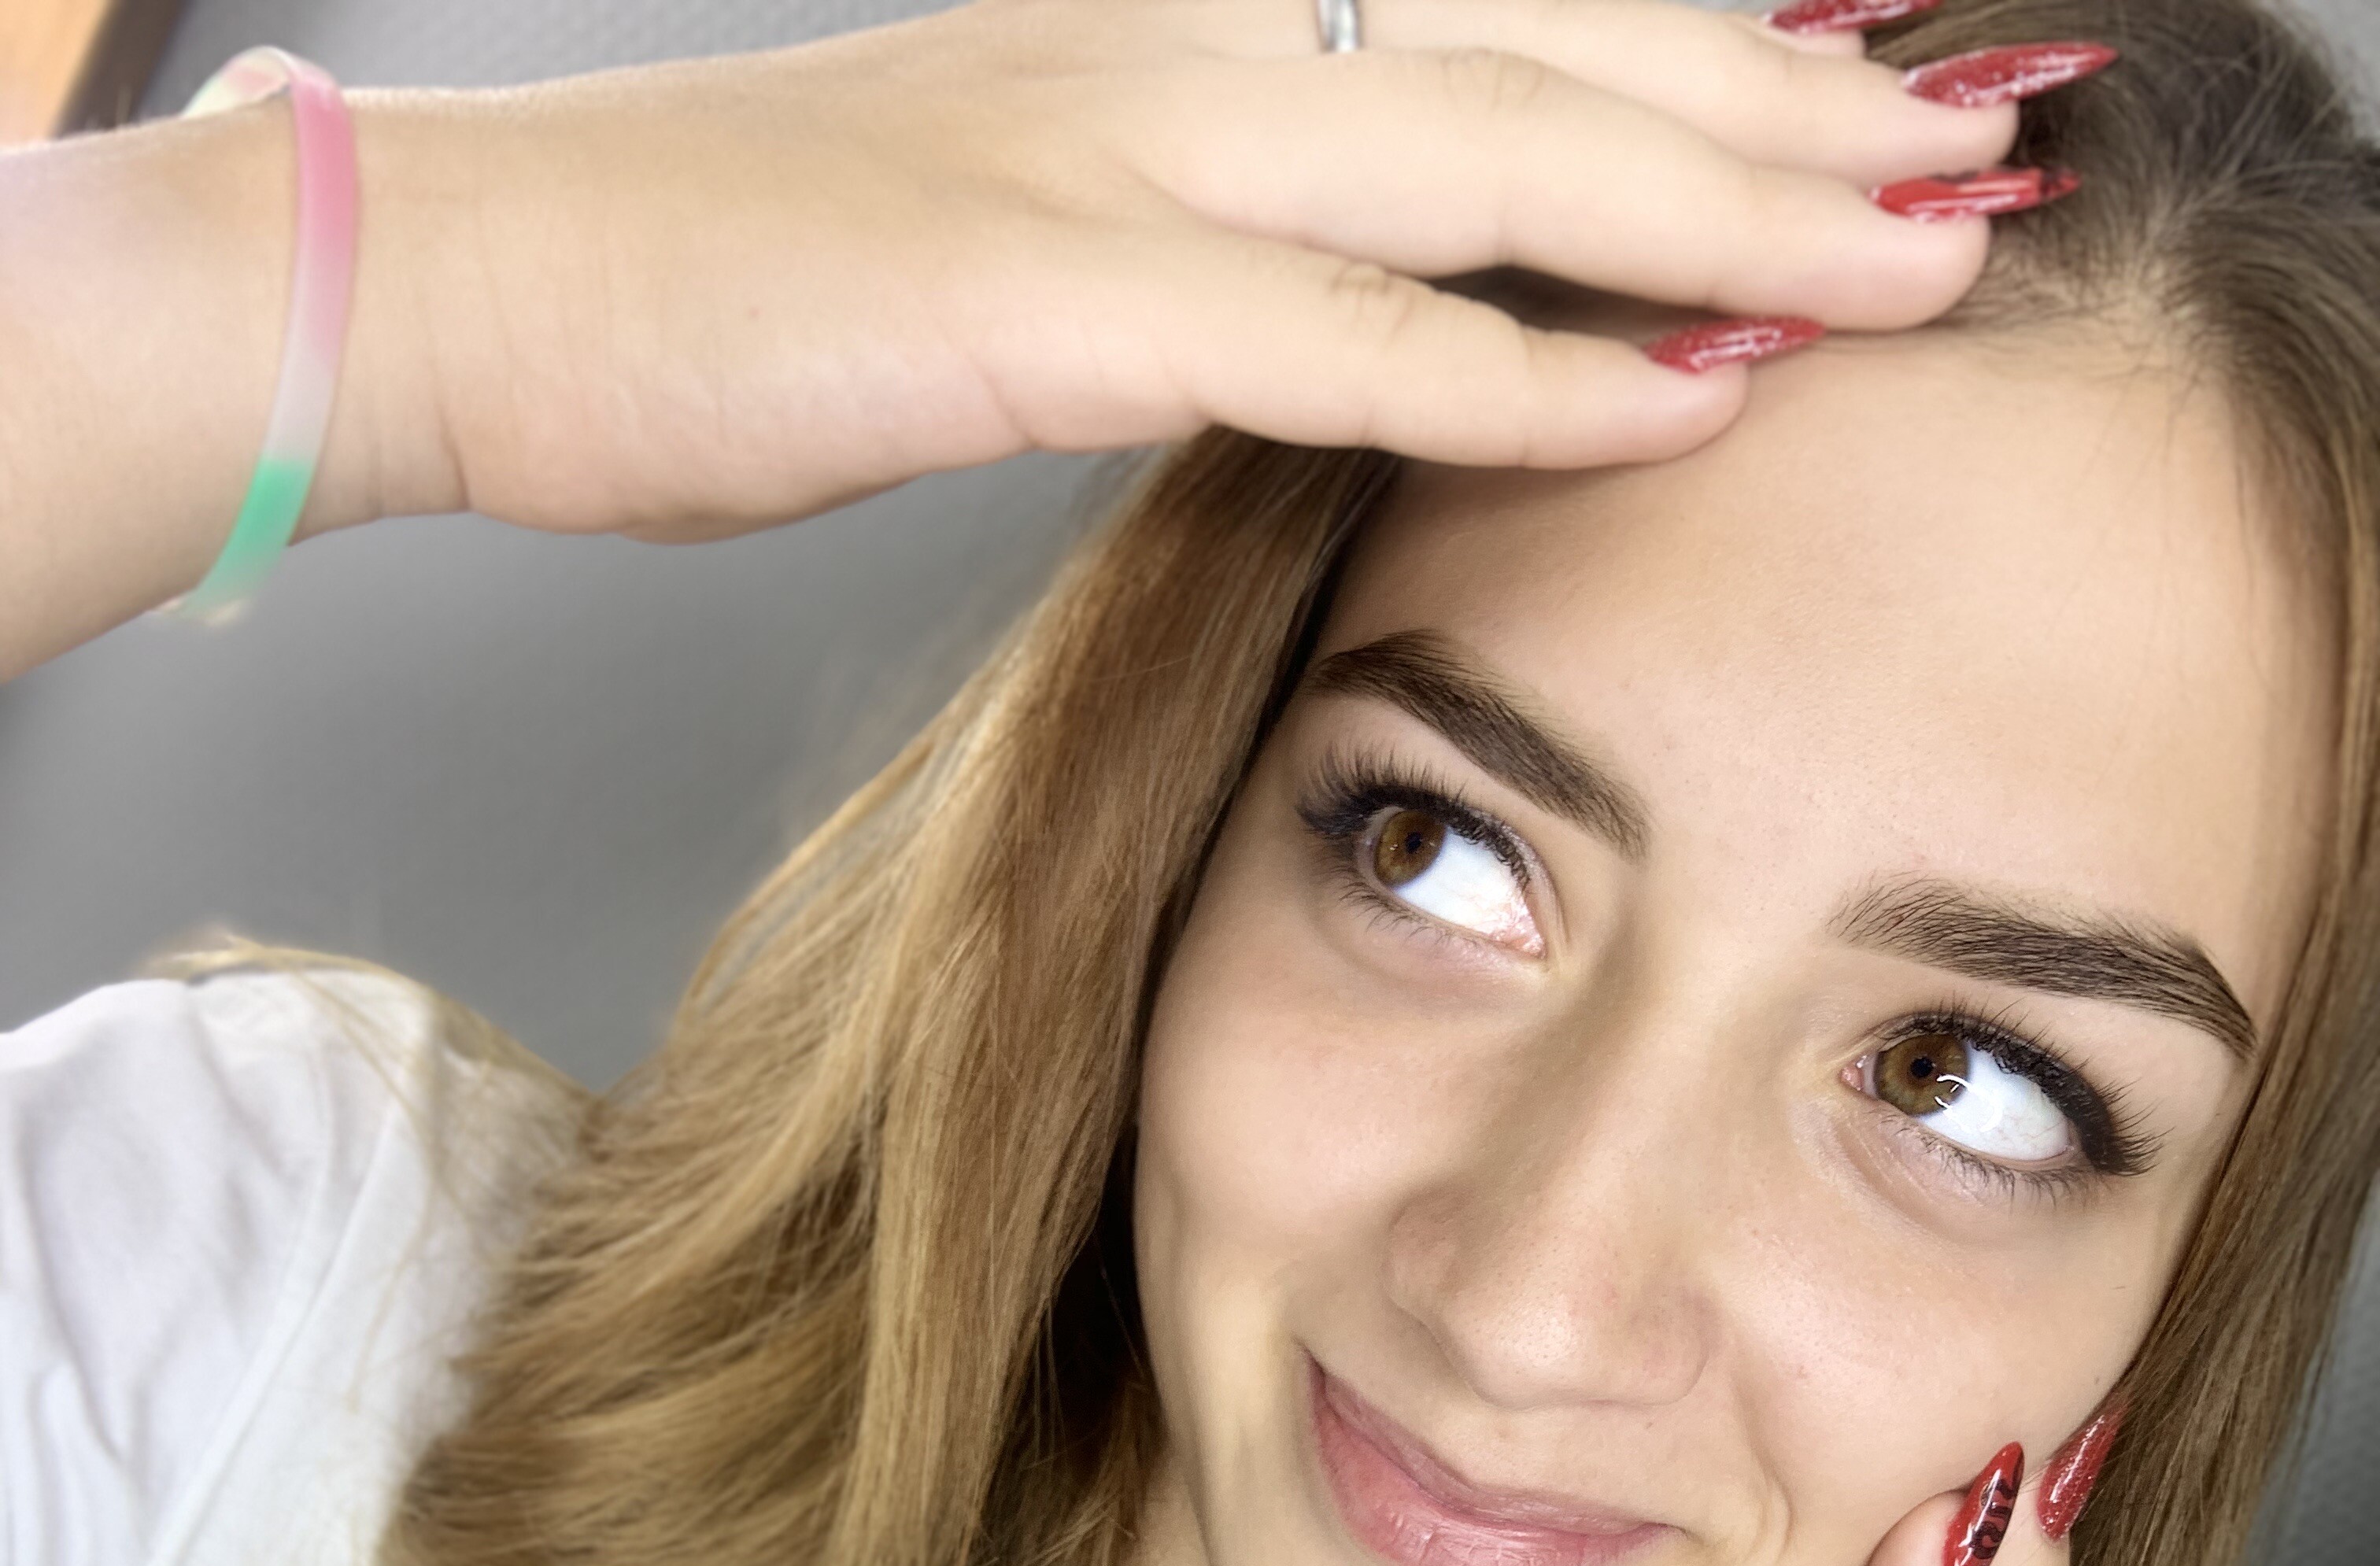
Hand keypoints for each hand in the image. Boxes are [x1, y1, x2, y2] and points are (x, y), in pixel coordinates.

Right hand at [362, 0, 2022, 540]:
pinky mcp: (1051, 294)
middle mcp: (1190, 33)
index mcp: (1190, 7)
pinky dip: (1534, 367)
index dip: (1725, 35)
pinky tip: (1694, 384)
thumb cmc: (754, 275)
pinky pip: (1352, 335)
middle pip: (1564, 43)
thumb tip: (1384, 288)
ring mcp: (1123, 148)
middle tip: (2001, 147)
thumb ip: (1221, 227)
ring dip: (1737, 205)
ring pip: (1503, 156)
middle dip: (1802, 103)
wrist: (496, 288)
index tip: (1895, 76)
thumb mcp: (1026, 205)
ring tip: (1930, 251)